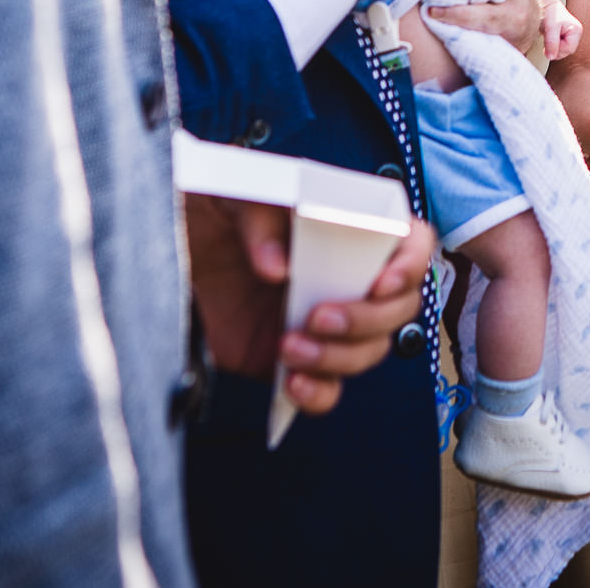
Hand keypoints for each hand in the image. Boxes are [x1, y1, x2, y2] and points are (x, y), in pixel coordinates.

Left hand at [184, 194, 435, 414]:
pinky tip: (290, 384)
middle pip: (400, 309)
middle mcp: (353, 277)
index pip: (413, 244)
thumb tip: (278, 266)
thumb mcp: (239, 195)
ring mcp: (330, 322)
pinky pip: (328, 389)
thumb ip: (260, 220)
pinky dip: (318, 394)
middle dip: (366, 319)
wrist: (176, 246)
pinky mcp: (299, 360)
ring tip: (287, 347)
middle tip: (318, 316)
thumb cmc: (221, 208)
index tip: (379, 283)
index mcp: (355, 228)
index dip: (410, 265)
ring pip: (370, 352)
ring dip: (338, 357)